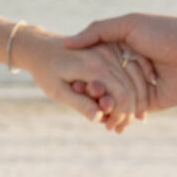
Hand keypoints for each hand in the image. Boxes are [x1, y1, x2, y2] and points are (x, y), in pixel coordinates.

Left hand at [12, 27, 148, 133]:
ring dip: (135, 100)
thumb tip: (98, 118)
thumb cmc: (46, 71)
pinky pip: (131, 68)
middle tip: (119, 128)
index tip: (112, 128)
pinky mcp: (112, 47)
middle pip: (131, 88)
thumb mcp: (57, 91)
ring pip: (135, 78)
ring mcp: (111, 49)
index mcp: (94, 67)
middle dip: (130, 111)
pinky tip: (132, 103)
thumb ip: (79, 104)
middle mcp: (107, 55)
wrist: (41, 47)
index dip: (122, 115)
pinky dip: (134, 86)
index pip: (123, 95)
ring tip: (125, 119)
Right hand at [64, 12, 176, 117]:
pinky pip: (133, 112)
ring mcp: (142, 86)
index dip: (83, 75)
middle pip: (104, 85)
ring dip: (105, 109)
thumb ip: (97, 32)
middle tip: (80, 101)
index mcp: (123, 49)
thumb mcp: (128, 25)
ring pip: (117, 101)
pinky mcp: (153, 102)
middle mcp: (131, 68)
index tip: (71, 83)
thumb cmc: (166, 32)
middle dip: (92, 95)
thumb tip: (68, 44)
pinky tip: (109, 124)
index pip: (95, 65)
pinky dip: (121, 119)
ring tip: (94, 116)